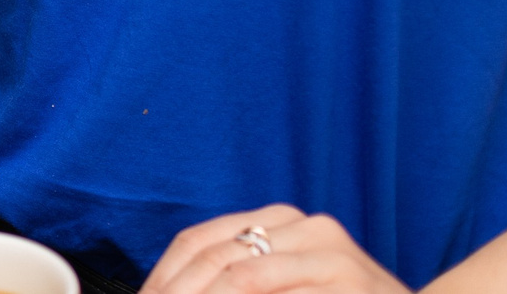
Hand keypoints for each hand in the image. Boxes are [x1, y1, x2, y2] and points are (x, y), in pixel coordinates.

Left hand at [143, 207, 411, 293]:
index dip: (163, 277)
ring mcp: (326, 249)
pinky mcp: (344, 275)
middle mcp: (301, 224)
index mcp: (278, 220)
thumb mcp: (281, 285)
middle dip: (177, 289)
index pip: (197, 241)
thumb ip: (236, 279)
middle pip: (212, 256)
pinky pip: (269, 287)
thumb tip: (166, 291)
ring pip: (238, 273)